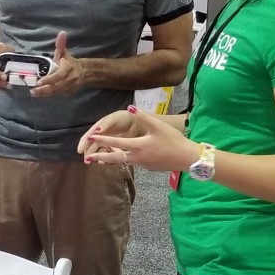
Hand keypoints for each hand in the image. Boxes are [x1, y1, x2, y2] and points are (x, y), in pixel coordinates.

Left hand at [30, 32, 87, 97]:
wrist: (85, 72)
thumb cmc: (69, 62)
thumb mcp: (64, 53)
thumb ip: (61, 44)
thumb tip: (61, 33)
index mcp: (68, 68)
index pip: (59, 75)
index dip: (49, 79)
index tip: (39, 82)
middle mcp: (71, 78)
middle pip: (57, 86)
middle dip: (44, 90)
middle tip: (33, 91)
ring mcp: (71, 87)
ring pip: (57, 92)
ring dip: (45, 94)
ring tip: (34, 93)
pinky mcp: (69, 92)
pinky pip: (59, 94)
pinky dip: (50, 95)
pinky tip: (41, 94)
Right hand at [76, 107, 141, 157]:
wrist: (142, 122)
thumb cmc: (127, 118)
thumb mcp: (115, 119)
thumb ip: (105, 124)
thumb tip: (96, 131)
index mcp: (100, 127)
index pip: (89, 135)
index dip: (84, 143)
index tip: (79, 151)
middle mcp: (103, 134)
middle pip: (93, 145)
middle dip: (89, 153)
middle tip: (87, 161)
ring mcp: (110, 141)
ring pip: (101, 150)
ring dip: (98, 156)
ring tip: (97, 163)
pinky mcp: (117, 147)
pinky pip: (109, 153)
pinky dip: (107, 158)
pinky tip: (106, 162)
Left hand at [83, 106, 200, 171]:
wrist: (187, 158)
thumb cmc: (173, 140)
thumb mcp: (158, 126)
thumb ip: (142, 117)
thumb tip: (129, 107)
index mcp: (138, 146)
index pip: (115, 143)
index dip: (102, 140)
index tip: (90, 137)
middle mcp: (137, 157)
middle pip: (114, 158)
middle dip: (100, 157)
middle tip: (87, 157)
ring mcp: (142, 164)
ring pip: (123, 161)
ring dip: (111, 159)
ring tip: (99, 158)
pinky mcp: (148, 167)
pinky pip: (132, 163)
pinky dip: (123, 160)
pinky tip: (122, 157)